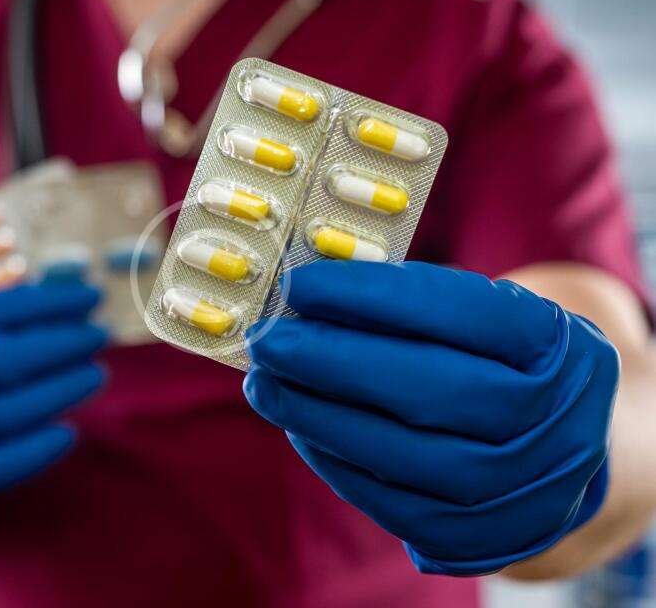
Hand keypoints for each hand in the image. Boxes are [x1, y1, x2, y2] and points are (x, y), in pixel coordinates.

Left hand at [244, 260, 618, 575]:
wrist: (559, 450)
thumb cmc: (502, 364)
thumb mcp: (486, 318)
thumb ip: (411, 304)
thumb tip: (309, 297)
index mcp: (559, 349)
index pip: (460, 313)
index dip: (371, 297)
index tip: (298, 285)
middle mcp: (553, 425)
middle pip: (428, 391)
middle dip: (331, 362)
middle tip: (266, 340)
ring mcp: (521, 492)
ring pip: (404, 457)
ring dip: (318, 417)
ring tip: (266, 385)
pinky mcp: (479, 539)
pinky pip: (393, 505)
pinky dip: (336, 463)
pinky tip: (300, 427)